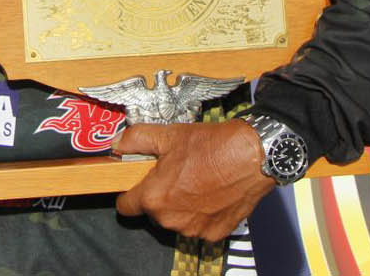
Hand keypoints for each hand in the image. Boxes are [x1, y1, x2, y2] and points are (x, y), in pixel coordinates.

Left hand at [113, 118, 274, 240]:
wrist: (252, 156)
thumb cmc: (211, 146)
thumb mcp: (168, 135)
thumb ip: (136, 140)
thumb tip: (117, 143)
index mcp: (154, 197)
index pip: (125, 207)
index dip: (129, 194)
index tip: (136, 187)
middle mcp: (171, 219)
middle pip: (153, 212)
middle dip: (160, 196)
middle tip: (175, 175)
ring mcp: (194, 229)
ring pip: (176, 220)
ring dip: (181, 206)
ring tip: (196, 182)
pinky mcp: (214, 234)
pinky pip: (199, 226)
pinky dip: (202, 214)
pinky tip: (211, 194)